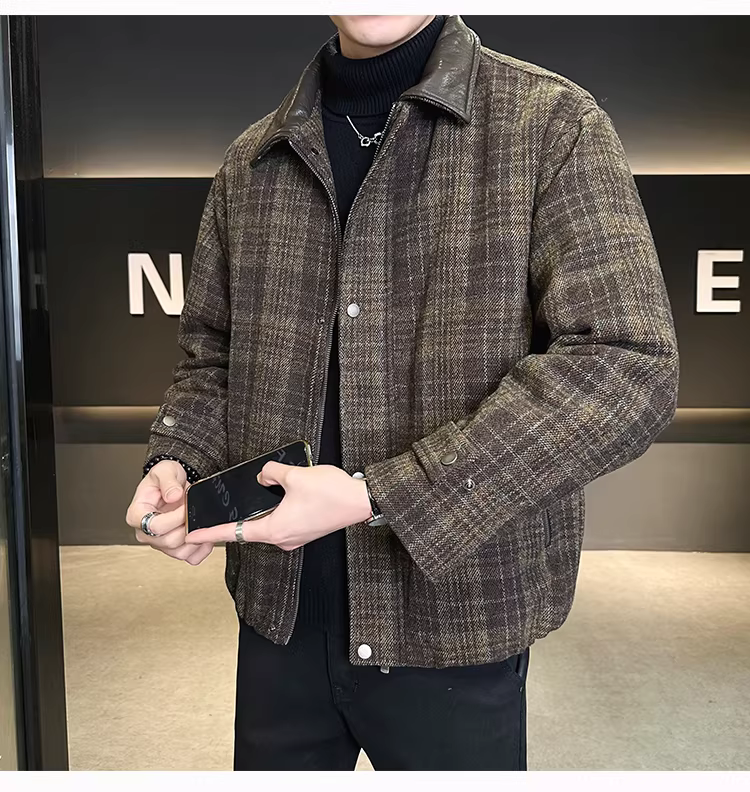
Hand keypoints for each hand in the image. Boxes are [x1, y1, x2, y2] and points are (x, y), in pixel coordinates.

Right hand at [125, 460, 213, 564]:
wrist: (172, 485)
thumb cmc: (163, 479)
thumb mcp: (164, 470)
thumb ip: (168, 481)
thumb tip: (173, 495)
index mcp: (137, 515)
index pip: (154, 526)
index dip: (175, 518)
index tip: (185, 505)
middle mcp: (146, 533)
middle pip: (168, 542)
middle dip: (188, 526)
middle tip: (195, 511)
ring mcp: (160, 543)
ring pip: (179, 553)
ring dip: (196, 539)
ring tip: (202, 521)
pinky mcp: (174, 548)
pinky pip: (190, 557)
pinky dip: (201, 549)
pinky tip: (206, 535)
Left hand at [184, 462, 371, 550]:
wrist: (361, 502)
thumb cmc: (331, 493)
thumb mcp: (295, 475)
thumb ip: (271, 474)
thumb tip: (263, 477)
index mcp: (275, 529)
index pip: (234, 533)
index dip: (211, 533)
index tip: (193, 534)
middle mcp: (283, 538)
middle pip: (250, 530)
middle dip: (233, 521)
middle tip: (214, 513)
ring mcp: (295, 537)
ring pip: (267, 525)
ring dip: (257, 516)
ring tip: (245, 502)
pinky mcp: (305, 531)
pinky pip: (281, 523)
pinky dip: (272, 514)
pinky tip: (274, 499)